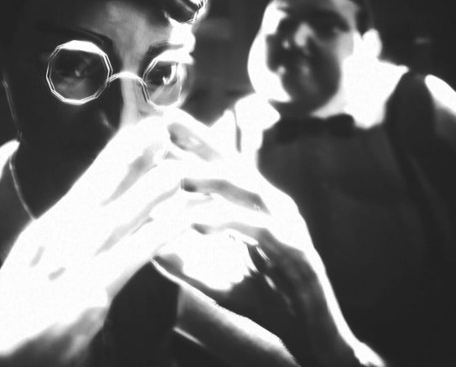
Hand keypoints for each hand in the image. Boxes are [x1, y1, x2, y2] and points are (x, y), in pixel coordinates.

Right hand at [0, 115, 212, 364]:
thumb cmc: (14, 318)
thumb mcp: (36, 270)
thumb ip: (67, 243)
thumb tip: (100, 220)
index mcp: (44, 232)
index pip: (84, 186)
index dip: (112, 157)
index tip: (136, 131)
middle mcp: (55, 240)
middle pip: (98, 189)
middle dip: (130, 156)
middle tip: (160, 126)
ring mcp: (71, 265)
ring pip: (118, 215)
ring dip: (151, 188)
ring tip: (180, 166)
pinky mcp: (88, 294)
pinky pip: (131, 256)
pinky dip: (158, 232)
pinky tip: (182, 217)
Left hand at [151, 111, 384, 366]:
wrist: (309, 332)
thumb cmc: (264, 300)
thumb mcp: (215, 277)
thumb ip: (185, 260)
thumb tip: (146, 246)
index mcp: (253, 208)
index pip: (220, 168)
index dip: (192, 144)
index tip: (159, 122)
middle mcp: (272, 208)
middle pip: (234, 165)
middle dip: (200, 143)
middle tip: (166, 124)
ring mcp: (288, 226)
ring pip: (249, 191)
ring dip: (212, 179)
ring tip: (178, 173)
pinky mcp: (297, 252)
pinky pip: (261, 230)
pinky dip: (231, 223)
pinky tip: (201, 222)